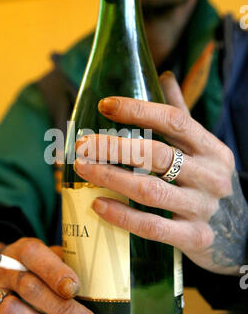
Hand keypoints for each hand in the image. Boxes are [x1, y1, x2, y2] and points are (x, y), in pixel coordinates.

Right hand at [0, 239, 101, 313]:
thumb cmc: (25, 267)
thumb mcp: (42, 256)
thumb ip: (64, 263)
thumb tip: (99, 278)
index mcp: (21, 250)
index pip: (36, 256)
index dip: (55, 272)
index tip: (75, 288)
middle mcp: (2, 270)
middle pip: (31, 290)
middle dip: (64, 311)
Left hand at [74, 72, 247, 275]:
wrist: (238, 230)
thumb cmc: (208, 181)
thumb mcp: (203, 148)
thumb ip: (181, 116)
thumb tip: (164, 76)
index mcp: (212, 149)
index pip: (174, 120)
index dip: (138, 110)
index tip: (105, 105)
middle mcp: (211, 176)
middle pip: (157, 155)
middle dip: (114, 147)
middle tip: (82, 144)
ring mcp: (203, 208)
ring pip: (149, 190)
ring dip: (110, 178)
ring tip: (82, 168)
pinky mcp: (194, 237)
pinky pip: (151, 226)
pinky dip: (122, 216)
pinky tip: (98, 205)